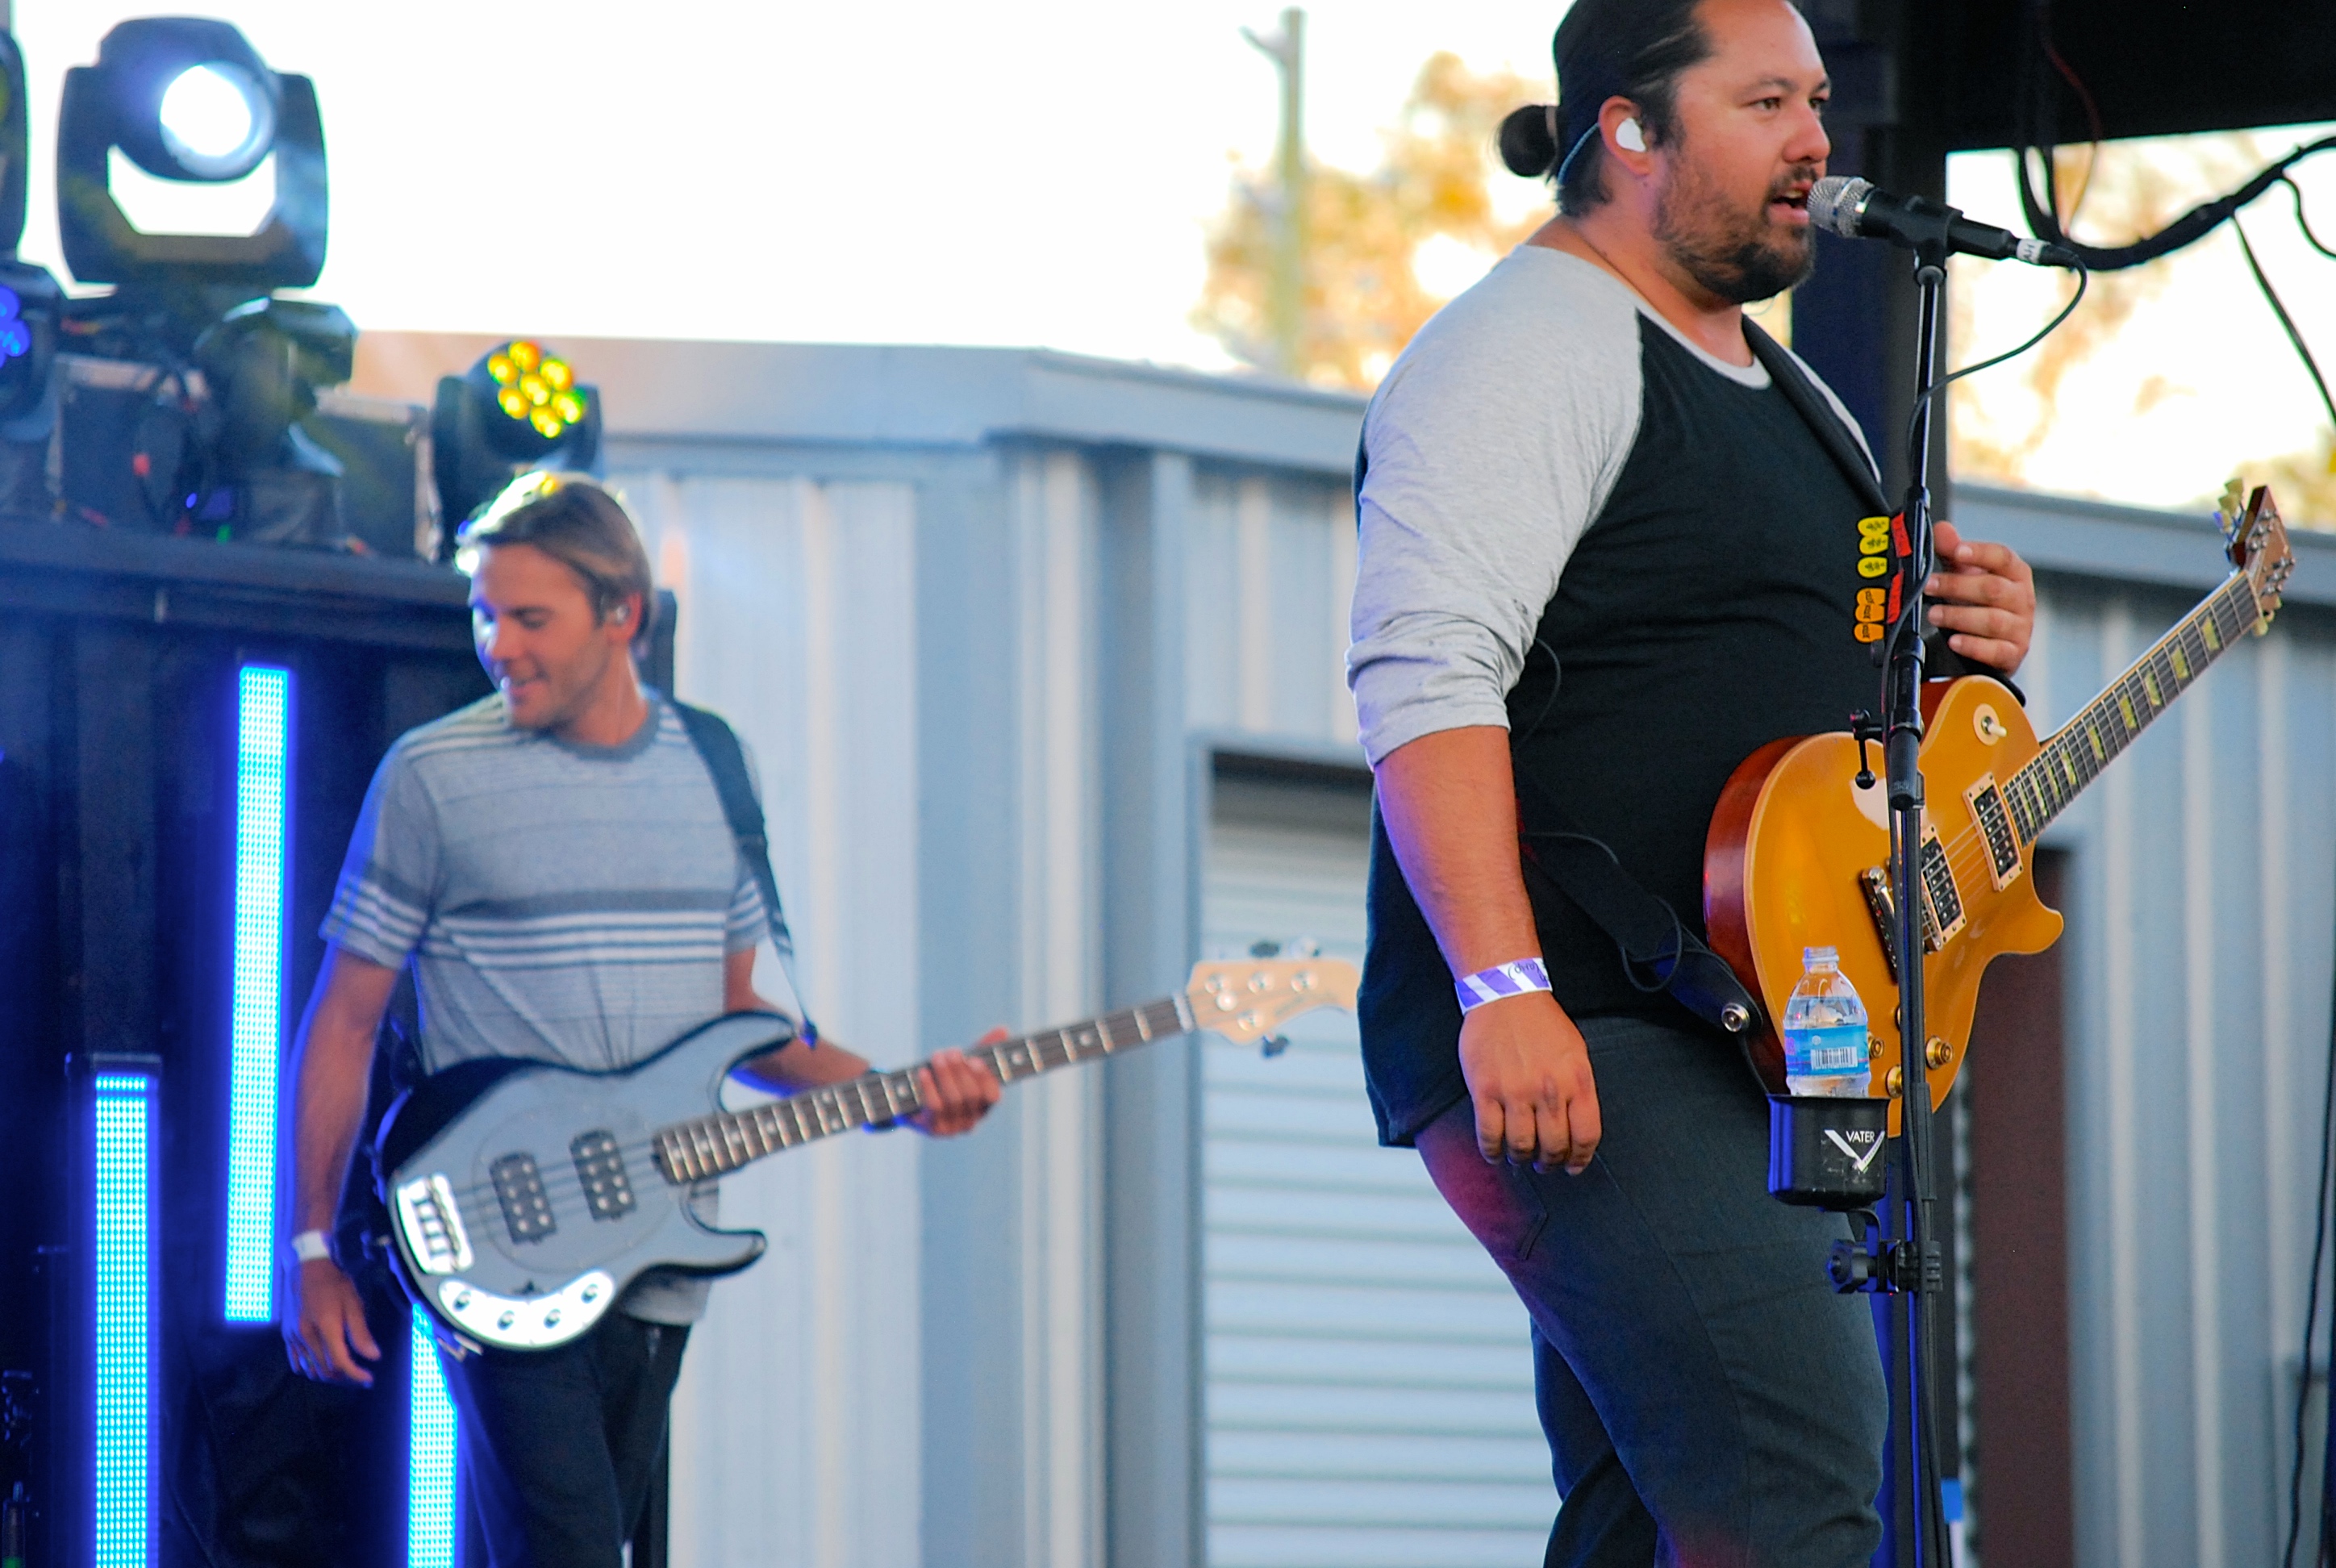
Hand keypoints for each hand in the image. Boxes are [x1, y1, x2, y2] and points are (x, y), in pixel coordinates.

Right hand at [284, 1257, 381, 1386]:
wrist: (307, 1269)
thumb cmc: (334, 1284)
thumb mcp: (354, 1304)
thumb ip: (361, 1333)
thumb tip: (373, 1357)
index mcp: (325, 1326)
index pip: (339, 1362)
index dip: (355, 1374)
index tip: (369, 1379)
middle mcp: (306, 1336)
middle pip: (325, 1370)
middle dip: (345, 1376)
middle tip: (361, 1375)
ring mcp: (293, 1337)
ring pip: (311, 1369)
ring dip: (328, 1375)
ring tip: (345, 1370)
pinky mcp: (287, 1336)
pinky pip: (297, 1363)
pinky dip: (312, 1369)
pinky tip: (324, 1364)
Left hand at [908, 1032, 1004, 1137]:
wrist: (908, 1104)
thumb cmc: (941, 1082)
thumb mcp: (960, 1066)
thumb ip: (981, 1050)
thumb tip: (1003, 1030)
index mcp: (982, 1107)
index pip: (992, 1096)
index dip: (985, 1078)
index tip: (975, 1060)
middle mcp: (970, 1120)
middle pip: (971, 1095)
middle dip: (961, 1071)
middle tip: (952, 1052)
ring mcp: (952, 1127)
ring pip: (953, 1099)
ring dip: (945, 1075)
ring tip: (938, 1056)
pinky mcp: (933, 1128)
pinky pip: (934, 1107)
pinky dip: (930, 1087)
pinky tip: (924, 1072)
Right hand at [1457, 992, 1600, 1173]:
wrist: (1505, 996)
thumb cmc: (1541, 1022)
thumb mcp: (1575, 1052)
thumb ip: (1578, 1088)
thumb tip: (1577, 1125)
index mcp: (1577, 1080)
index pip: (1586, 1136)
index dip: (1580, 1159)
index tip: (1574, 1166)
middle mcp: (1549, 1090)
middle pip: (1554, 1147)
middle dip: (1550, 1162)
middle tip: (1544, 1163)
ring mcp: (1515, 1092)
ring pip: (1522, 1146)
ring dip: (1522, 1159)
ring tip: (1520, 1157)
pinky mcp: (1485, 1091)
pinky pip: (1489, 1135)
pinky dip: (1492, 1152)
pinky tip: (1495, 1153)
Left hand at [1926, 519, 2035, 673]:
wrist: (1993, 643)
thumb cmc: (1981, 603)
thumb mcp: (1967, 575)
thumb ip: (1954, 553)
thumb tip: (1942, 530)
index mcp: (2015, 574)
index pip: (2003, 557)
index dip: (1980, 553)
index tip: (1957, 551)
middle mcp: (2022, 599)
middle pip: (1992, 588)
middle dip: (1957, 586)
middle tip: (1929, 585)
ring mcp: (2021, 628)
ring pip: (1992, 620)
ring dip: (1959, 616)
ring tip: (1934, 614)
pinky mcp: (2013, 653)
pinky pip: (1995, 651)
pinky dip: (1973, 646)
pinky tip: (1954, 640)